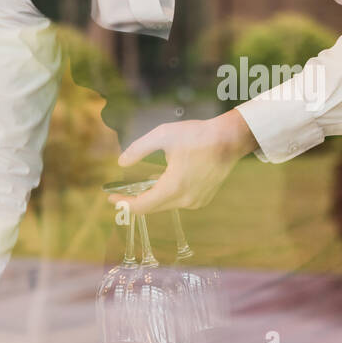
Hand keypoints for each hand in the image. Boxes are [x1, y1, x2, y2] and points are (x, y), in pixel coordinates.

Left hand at [109, 109, 257, 214]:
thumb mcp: (163, 135)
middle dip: (134, 201)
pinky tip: (159, 183)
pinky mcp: (203, 199)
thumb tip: (121, 163)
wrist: (230, 139)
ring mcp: (196, 202)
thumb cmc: (197, 135)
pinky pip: (177, 202)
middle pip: (152, 208)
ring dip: (150, 197)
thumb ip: (138, 149)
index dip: (124, 204)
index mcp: (174, 187)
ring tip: (136, 188)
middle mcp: (185, 200)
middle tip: (118, 195)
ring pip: (165, 205)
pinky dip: (165, 195)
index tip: (111, 198)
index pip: (142, 206)